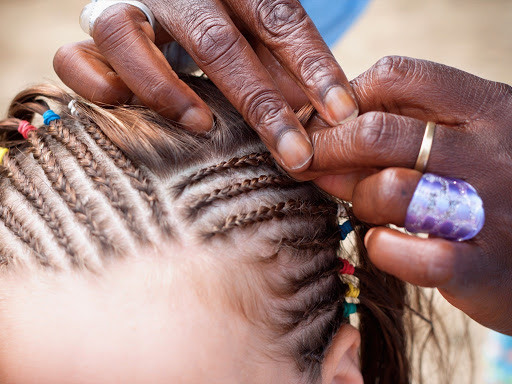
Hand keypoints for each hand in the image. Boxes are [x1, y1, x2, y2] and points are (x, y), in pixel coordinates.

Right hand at [53, 0, 357, 172]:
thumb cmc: (228, 25)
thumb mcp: (259, 34)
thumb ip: (284, 66)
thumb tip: (326, 120)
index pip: (280, 19)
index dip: (315, 66)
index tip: (342, 115)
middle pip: (217, 41)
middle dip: (260, 105)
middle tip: (294, 155)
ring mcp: (130, 6)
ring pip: (127, 33)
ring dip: (165, 89)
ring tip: (200, 126)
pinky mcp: (92, 33)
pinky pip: (74, 54)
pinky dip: (92, 80)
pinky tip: (118, 101)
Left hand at [305, 56, 511, 333]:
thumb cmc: (492, 182)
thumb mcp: (465, 137)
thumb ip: (403, 129)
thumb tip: (319, 138)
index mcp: (485, 106)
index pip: (395, 77)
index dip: (342, 99)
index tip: (323, 123)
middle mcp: (490, 151)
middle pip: (377, 132)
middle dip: (326, 148)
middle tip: (309, 164)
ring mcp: (490, 208)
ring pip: (389, 190)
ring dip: (358, 198)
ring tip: (363, 205)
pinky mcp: (485, 267)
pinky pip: (417, 257)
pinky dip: (383, 249)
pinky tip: (381, 243)